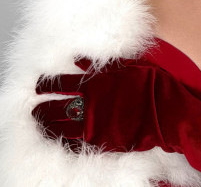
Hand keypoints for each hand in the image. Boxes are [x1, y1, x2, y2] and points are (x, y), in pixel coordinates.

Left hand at [32, 57, 163, 152]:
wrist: (167, 111)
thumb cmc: (151, 85)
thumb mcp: (129, 65)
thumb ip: (103, 64)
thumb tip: (78, 59)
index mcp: (96, 84)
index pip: (63, 84)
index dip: (47, 84)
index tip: (37, 84)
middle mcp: (91, 104)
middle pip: (57, 107)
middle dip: (42, 107)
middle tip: (33, 108)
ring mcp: (95, 124)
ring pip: (62, 126)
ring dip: (47, 124)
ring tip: (38, 122)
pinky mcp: (101, 140)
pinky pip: (76, 141)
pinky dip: (64, 140)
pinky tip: (58, 139)